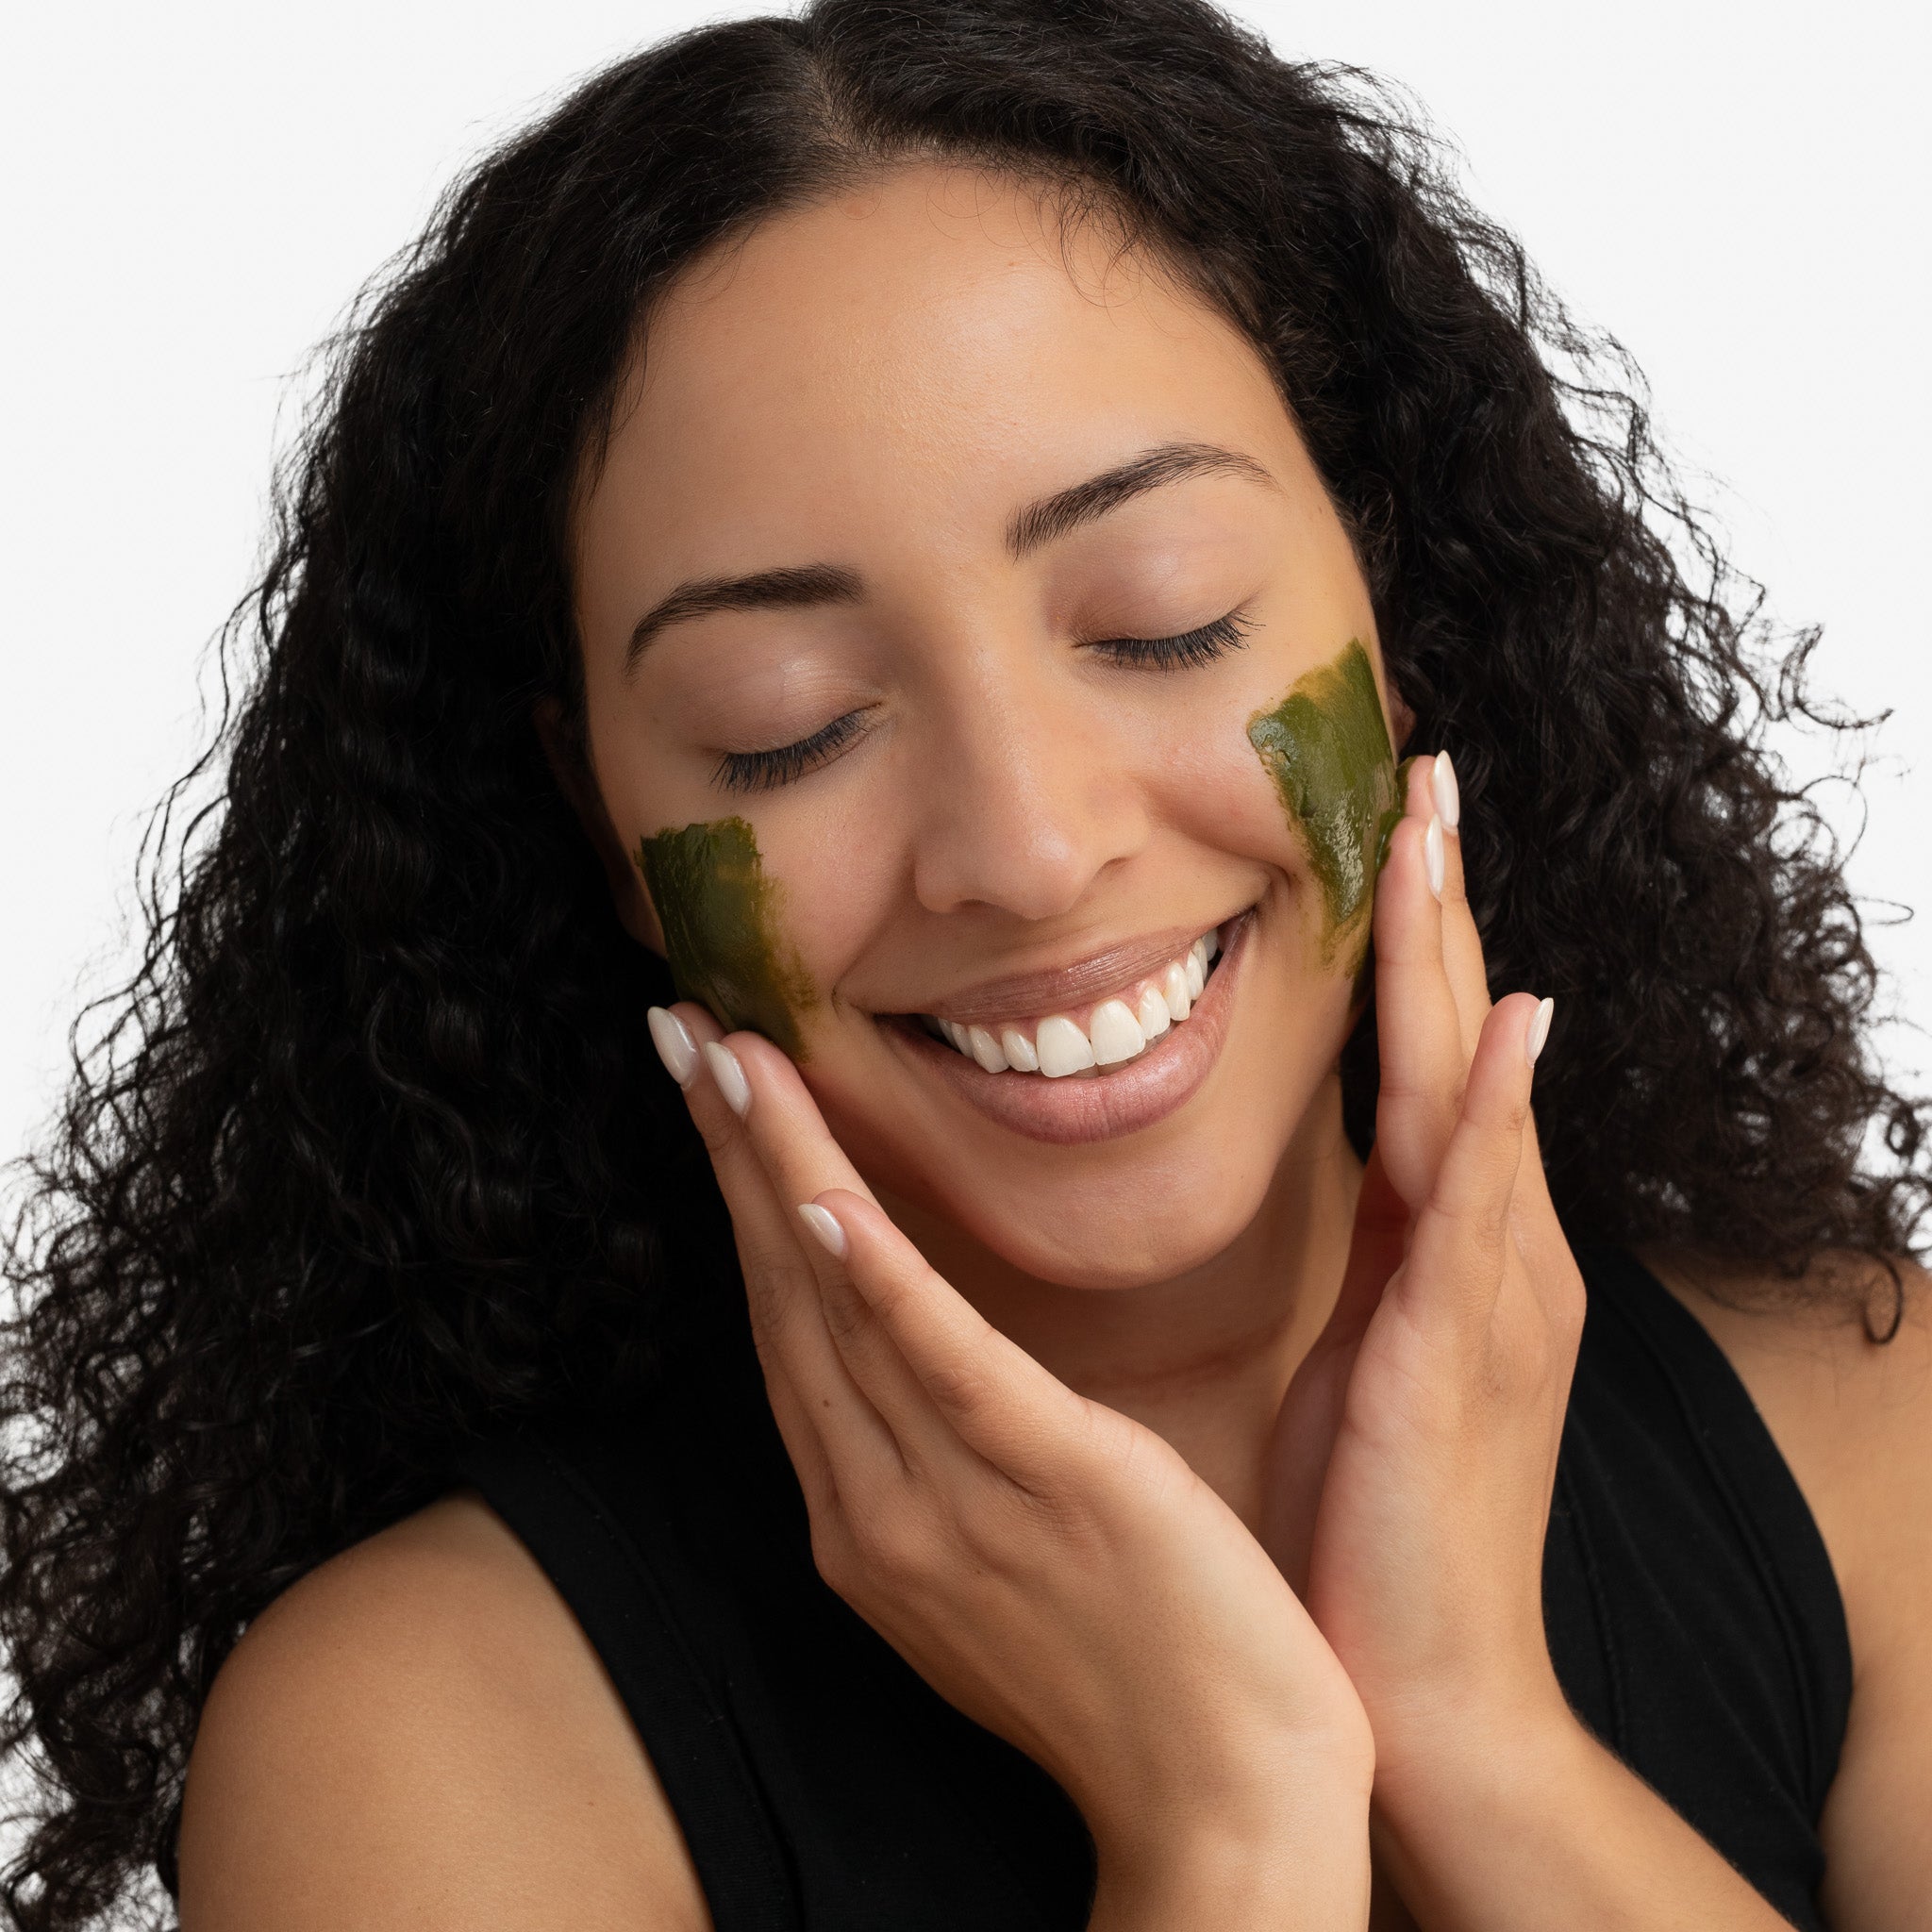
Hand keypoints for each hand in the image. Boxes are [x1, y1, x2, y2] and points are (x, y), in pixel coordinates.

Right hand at [653, 1001, 1372, 1926]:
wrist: (1225, 1812)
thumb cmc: (1133, 1676)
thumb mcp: (1000, 1564)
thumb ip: (942, 1464)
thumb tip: (921, 1370)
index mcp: (870, 1519)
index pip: (790, 1328)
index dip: (746, 1202)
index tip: (718, 1096)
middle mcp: (877, 1508)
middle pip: (784, 1297)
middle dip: (730, 1156)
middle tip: (682, 1032)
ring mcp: (951, 1501)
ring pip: (838, 1306)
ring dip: (778, 1169)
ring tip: (730, 1059)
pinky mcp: (1052, 1484)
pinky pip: (943, 1366)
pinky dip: (875, 1279)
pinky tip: (826, 1198)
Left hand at [1261, 752, 1586, 1808]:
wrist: (1424, 1690)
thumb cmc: (1373, 1518)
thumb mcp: (1369, 1347)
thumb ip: (1385, 1242)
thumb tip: (1374, 1145)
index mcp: (1462, 1250)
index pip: (1440, 1061)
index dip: (1422, 943)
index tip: (1398, 827)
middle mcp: (1497, 1253)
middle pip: (1468, 1045)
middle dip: (1444, 908)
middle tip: (1427, 773)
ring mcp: (1493, 1299)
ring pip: (1473, 1096)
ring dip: (1457, 961)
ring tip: (1440, 837)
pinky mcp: (1459, 1360)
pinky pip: (1477, 1214)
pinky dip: (1489, 1116)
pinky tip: (1506, 1028)